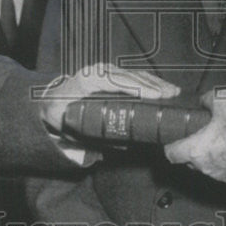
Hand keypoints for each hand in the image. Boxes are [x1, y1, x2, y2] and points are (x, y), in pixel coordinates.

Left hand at [39, 65, 178, 133]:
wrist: (52, 99)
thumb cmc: (60, 113)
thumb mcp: (65, 126)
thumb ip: (79, 142)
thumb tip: (99, 155)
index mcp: (87, 81)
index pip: (115, 82)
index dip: (136, 88)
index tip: (154, 96)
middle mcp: (99, 72)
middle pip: (130, 77)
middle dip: (153, 86)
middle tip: (171, 96)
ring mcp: (107, 70)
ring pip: (134, 74)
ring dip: (155, 83)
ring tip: (173, 92)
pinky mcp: (113, 72)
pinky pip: (133, 75)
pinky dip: (150, 81)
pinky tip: (164, 87)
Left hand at [164, 90, 225, 183]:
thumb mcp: (221, 100)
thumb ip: (207, 99)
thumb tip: (204, 100)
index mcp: (196, 150)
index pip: (171, 154)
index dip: (171, 146)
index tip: (174, 140)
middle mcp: (206, 166)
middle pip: (189, 161)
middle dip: (193, 149)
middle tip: (200, 136)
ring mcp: (221, 175)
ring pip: (208, 167)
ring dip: (211, 156)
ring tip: (222, 140)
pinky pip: (225, 171)